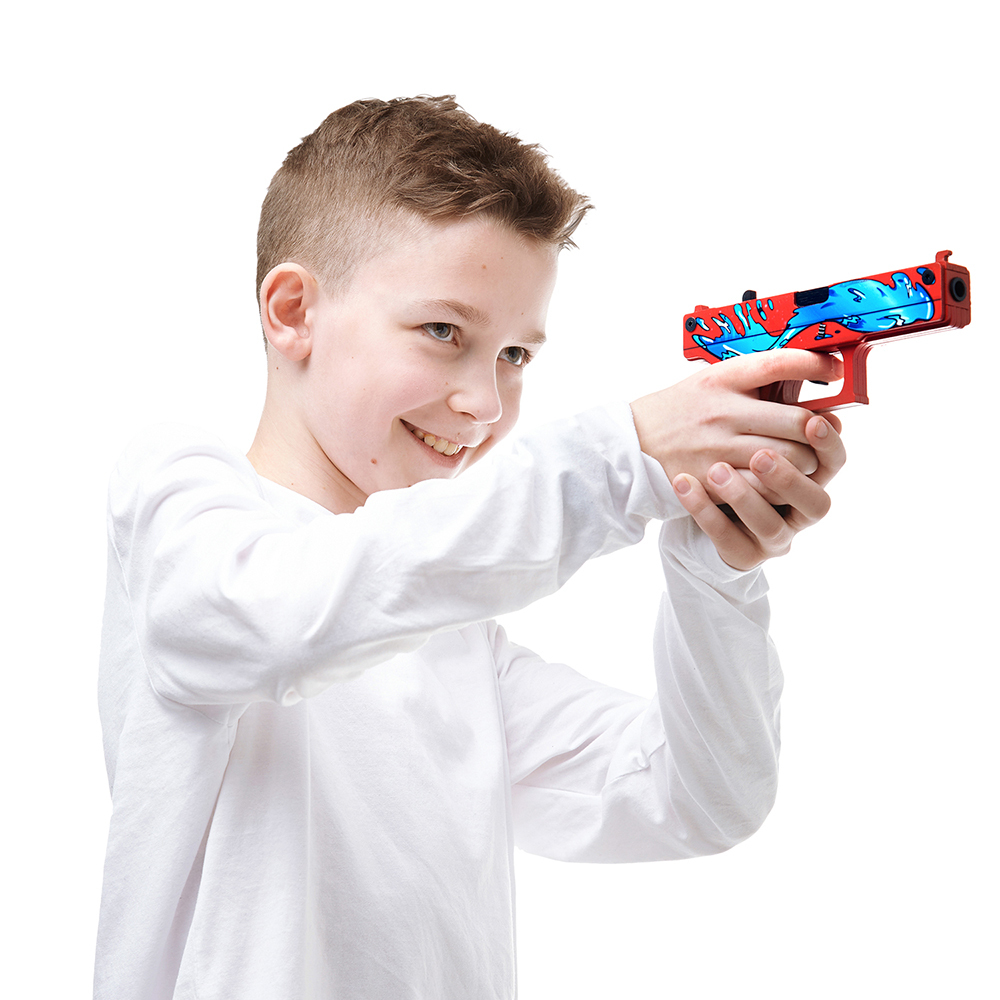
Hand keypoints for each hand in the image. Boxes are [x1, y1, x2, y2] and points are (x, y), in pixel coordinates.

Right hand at [631, 350, 843, 500]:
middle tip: (819, 433)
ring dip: (806, 462)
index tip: (834, 370)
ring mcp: (719, 447)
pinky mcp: (713, 479)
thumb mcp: (710, 381)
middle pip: (799, 420)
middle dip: (819, 430)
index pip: (780, 363)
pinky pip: (765, 486)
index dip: (816, 363)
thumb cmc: (676, 412)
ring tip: (801, 460)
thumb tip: (804, 373)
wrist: (631, 445)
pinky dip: (779, 485)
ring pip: (790, 457)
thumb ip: (752, 379)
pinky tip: (776, 481)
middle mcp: (723, 410)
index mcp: (723, 379)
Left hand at [671, 412, 845, 569]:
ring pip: (768, 522)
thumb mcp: (756, 426)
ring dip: (743, 495)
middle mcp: (800, 509)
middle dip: (786, 476)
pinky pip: (724, 535)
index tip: (813, 422)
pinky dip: (703, 509)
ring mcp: (774, 535)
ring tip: (718, 470)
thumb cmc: (735, 454)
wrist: (702, 499)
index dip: (828, 444)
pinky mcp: (743, 552)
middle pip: (813, 499)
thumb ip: (778, 408)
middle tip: (761, 453)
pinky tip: (684, 484)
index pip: (834, 462)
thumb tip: (804, 369)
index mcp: (812, 475)